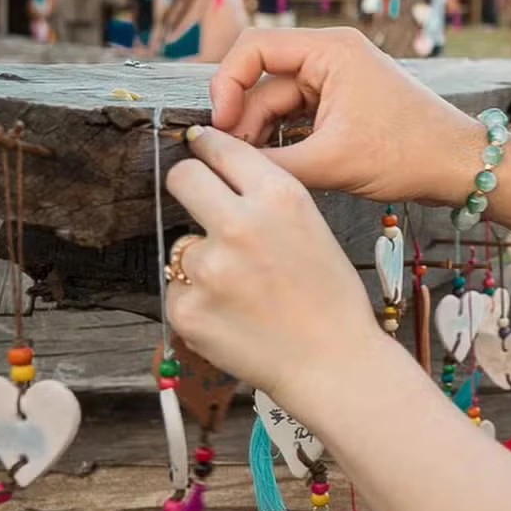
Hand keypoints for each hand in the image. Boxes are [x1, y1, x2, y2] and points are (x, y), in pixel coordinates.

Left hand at [165, 126, 381, 416]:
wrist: (332, 363)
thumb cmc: (330, 297)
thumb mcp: (312, 225)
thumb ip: (265, 196)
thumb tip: (216, 174)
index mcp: (279, 196)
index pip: (219, 147)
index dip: (207, 148)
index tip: (199, 149)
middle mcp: (239, 224)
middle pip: (182, 178)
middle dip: (189, 186)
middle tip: (202, 206)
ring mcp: (207, 269)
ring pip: (182, 243)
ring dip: (201, 259)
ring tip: (240, 289)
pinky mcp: (186, 309)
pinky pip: (178, 288)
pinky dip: (198, 300)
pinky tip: (232, 315)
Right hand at [210, 27, 481, 204]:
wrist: (459, 167)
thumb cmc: (409, 154)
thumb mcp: (332, 162)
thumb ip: (271, 163)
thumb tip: (221, 165)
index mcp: (331, 49)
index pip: (254, 47)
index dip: (227, 84)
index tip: (220, 125)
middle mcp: (332, 56)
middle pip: (263, 80)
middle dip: (245, 120)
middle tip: (233, 160)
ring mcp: (338, 80)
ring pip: (279, 103)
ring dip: (263, 135)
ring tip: (255, 170)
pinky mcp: (343, 104)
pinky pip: (298, 116)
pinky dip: (285, 140)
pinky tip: (277, 167)